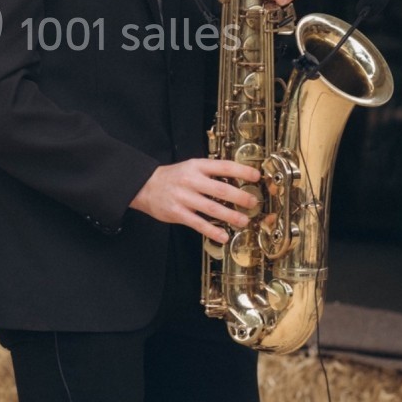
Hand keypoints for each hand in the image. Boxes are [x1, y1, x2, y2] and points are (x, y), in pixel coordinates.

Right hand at [129, 158, 259, 242]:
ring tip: (243, 221)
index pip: (223, 166)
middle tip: (253, 203)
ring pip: (211, 207)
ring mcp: (183, 197)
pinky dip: (212, 230)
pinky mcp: (177, 213)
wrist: (144, 186)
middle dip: (239, 197)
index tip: (256, 176)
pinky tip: (223, 236)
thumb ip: (210, 173)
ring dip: (230, 216)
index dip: (241, 171)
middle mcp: (191, 180)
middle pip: (220, 189)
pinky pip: (198, 223)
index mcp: (197, 166)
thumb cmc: (173, 177)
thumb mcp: (191, 167)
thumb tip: (237, 181)